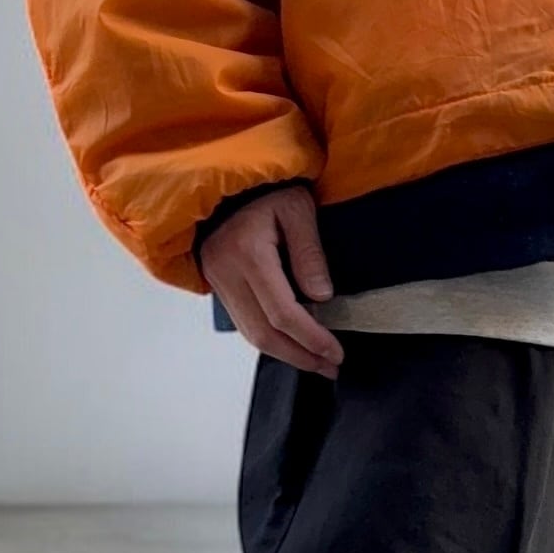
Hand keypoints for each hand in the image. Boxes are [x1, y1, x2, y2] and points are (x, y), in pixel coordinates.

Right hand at [198, 185, 344, 377]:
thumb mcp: (297, 208)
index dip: (311, 339)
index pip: (282, 313)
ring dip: (285, 354)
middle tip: (329, 367)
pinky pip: (244, 323)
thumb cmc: (266, 191)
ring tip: (316, 363)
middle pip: (264, 334)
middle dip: (300, 356)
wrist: (226, 184)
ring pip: (251, 335)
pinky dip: (270, 340)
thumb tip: (321, 298)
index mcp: (249, 253)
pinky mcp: (218, 287)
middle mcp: (227, 274)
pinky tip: (293, 344)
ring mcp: (218, 283)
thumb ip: (309, 252)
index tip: (335, 352)